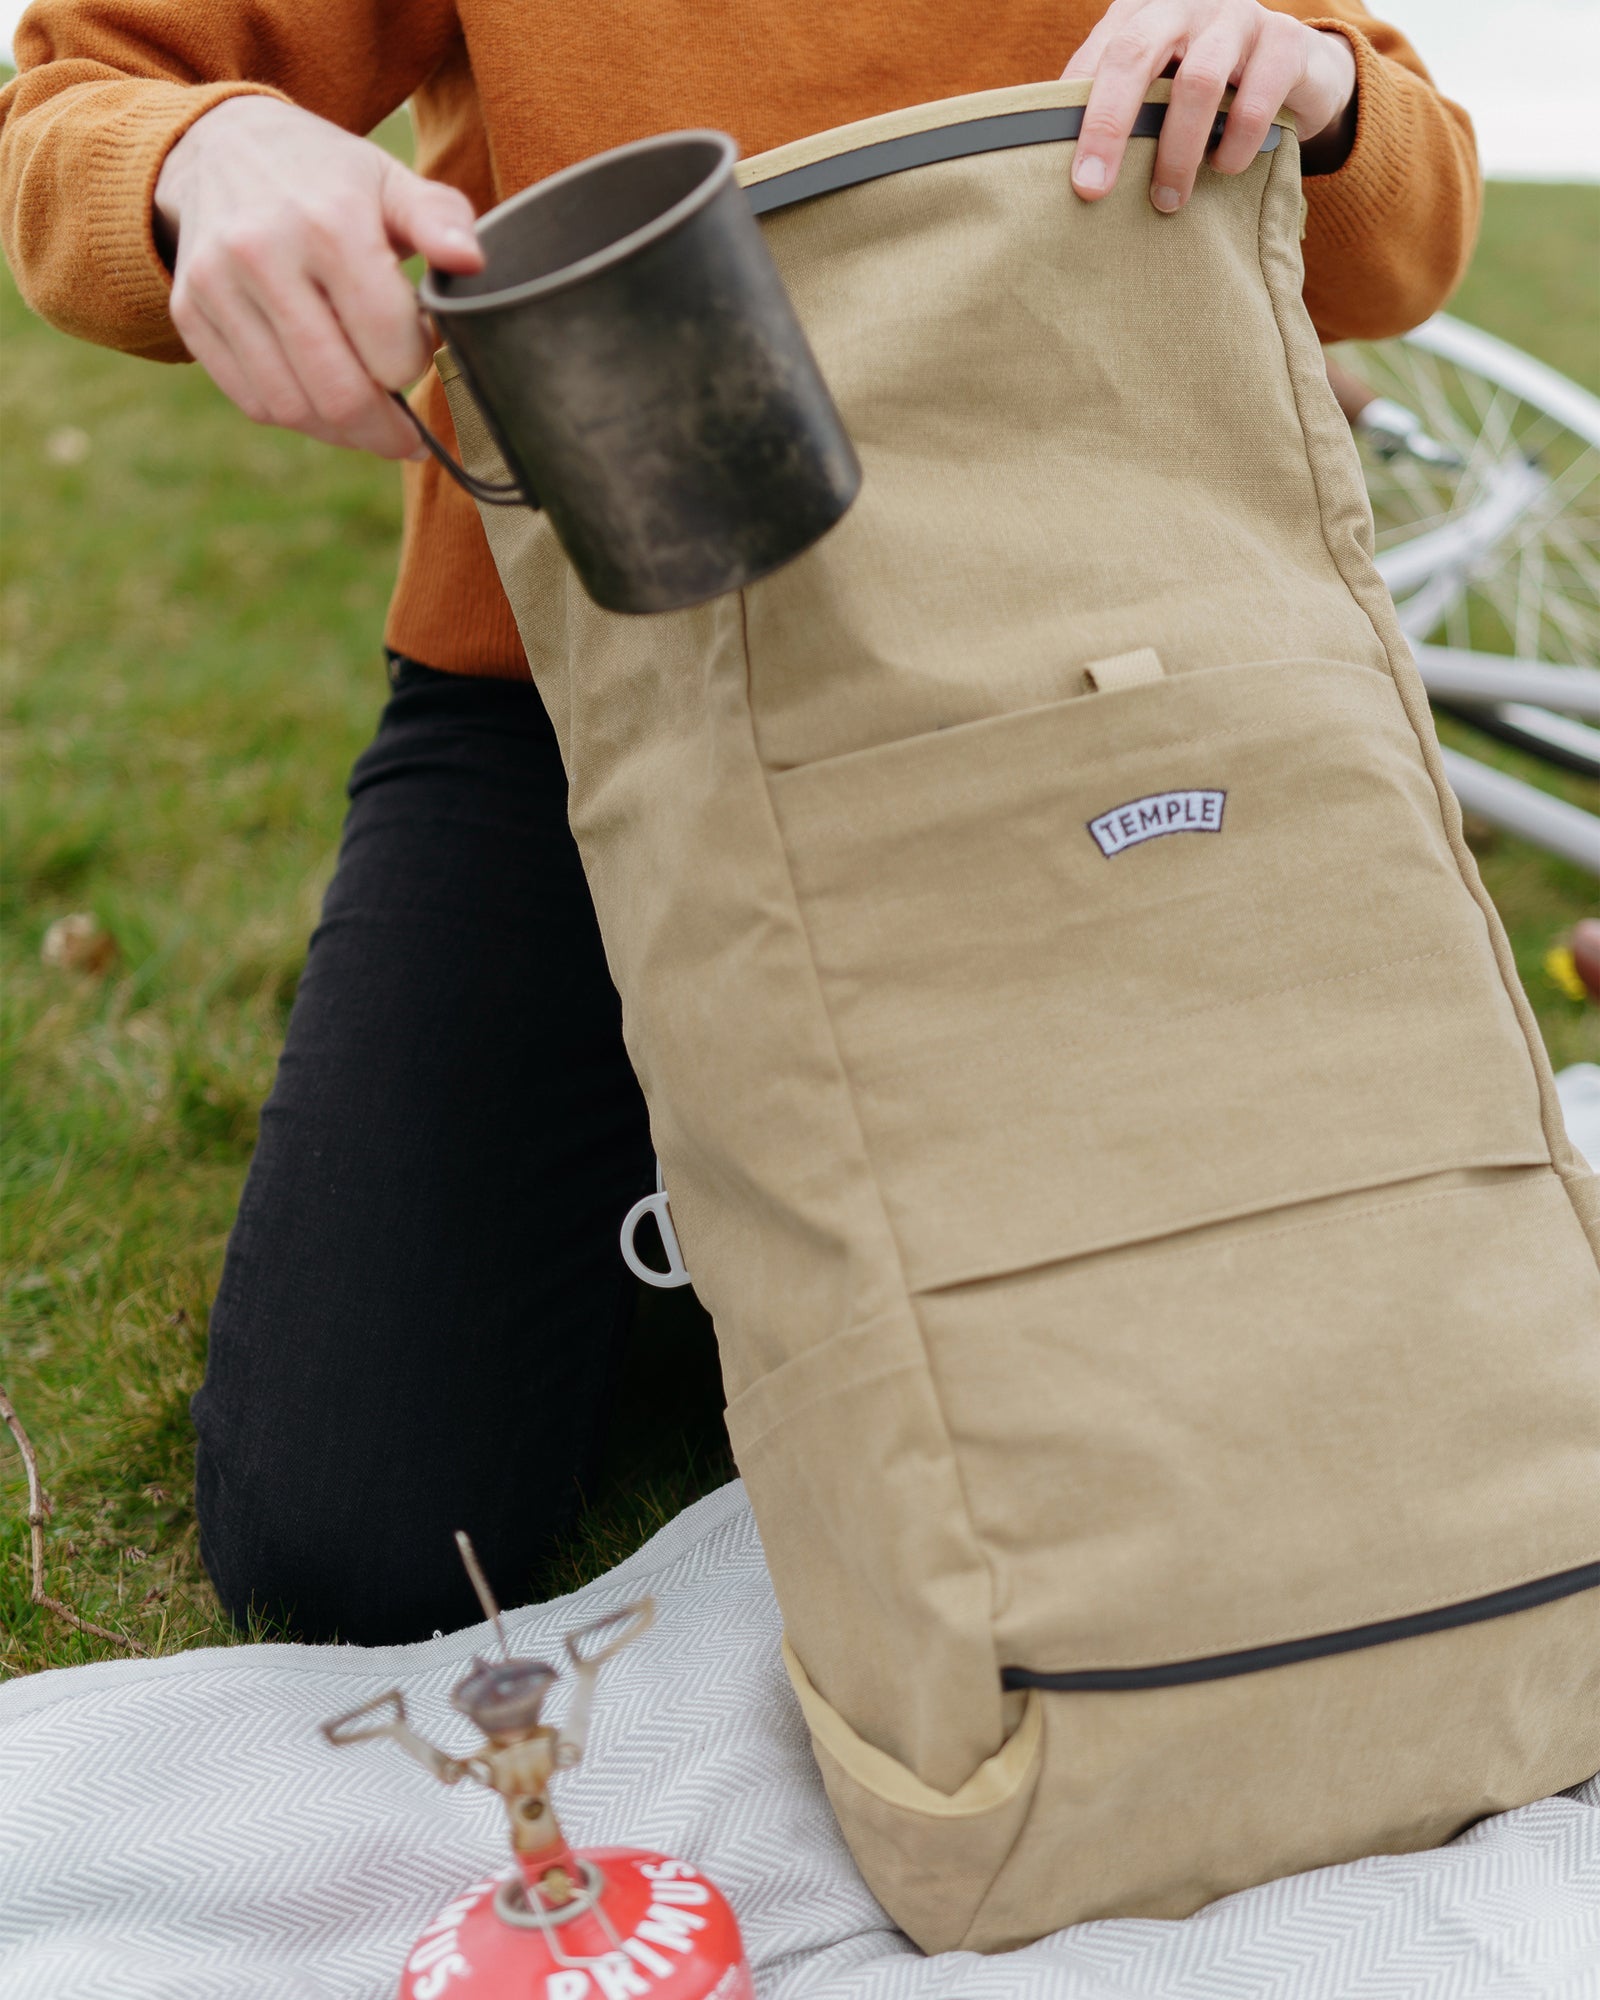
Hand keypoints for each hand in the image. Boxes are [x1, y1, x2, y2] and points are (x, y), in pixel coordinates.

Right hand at [155, 96, 484, 458]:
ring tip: (366, 415)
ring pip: (294, 409)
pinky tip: (319, 396)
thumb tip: (472, 264)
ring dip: (341, 431)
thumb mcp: (390, 181)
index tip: (420, 350)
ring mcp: (218, 286)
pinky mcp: (190, 312)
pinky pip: (254, 402)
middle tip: (406, 436)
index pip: (390, 349)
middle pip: (340, 395)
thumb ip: (441, 222)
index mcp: (330, 223)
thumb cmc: (327, 178)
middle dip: (386, 429)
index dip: (417, 365)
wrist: (218, 144)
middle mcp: (264, 254)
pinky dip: (297, 415)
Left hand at [1063, 0, 1357, 212]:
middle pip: (1134, 54)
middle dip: (1107, 127)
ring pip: (1196, 83)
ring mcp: (1237, 17)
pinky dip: (1233, 147)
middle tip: (1092, 189)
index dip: (1075, 112)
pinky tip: (1224, 169)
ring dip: (1176, 152)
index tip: (1063, 173)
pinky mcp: (1285, 43)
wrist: (1296, 66)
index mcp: (1143, 10)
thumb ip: (1117, 105)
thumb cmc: (1208, 84)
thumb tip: (1058, 166)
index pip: (1097, 56)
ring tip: (1167, 200)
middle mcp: (1186, 2)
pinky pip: (1254, 103)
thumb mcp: (1159, 84)